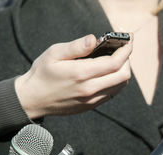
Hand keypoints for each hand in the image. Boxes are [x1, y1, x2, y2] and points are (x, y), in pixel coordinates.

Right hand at [15, 34, 132, 118]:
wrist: (33, 99)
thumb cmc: (42, 74)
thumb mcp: (54, 54)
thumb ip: (76, 47)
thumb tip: (94, 39)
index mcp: (81, 73)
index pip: (114, 63)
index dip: (125, 51)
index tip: (128, 41)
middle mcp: (90, 89)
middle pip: (123, 75)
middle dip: (127, 60)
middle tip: (122, 50)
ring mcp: (92, 99)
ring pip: (120, 85)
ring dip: (123, 71)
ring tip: (116, 60)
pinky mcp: (92, 105)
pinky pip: (113, 92)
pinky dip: (116, 81)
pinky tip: (108, 73)